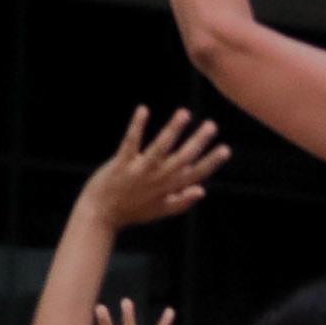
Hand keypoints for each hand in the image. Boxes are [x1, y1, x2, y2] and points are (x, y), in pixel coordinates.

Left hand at [80, 107, 229, 230]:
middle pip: (183, 158)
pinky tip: (144, 109)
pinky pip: (131, 142)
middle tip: (211, 125)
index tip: (226, 149)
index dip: (211, 162)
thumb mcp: (159, 211)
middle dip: (198, 141)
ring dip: (173, 130)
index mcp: (169, 189)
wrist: (100, 215)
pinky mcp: (122, 164)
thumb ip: (181, 202)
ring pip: (160, 148)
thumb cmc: (130, 211)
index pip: (196, 174)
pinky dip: (138, 125)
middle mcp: (157, 179)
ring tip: (184, 113)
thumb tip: (202, 190)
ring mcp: (140, 171)